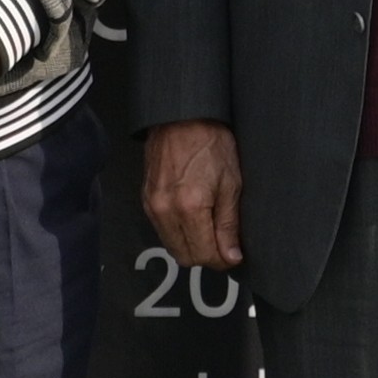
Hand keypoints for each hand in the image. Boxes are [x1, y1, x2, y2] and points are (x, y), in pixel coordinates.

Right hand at [141, 119, 245, 273]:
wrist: (182, 118)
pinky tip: (192, 218)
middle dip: (206, 256)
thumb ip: (229, 224)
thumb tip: (231, 256)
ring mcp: (151, 206)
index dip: (222, 260)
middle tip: (223, 244)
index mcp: (190, 207)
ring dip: (191, 246)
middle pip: (185, 257)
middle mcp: (165, 210)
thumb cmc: (210, 144)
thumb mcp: (231, 184)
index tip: (233, 255)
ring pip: (172, 246)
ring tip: (209, 228)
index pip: (204, 254)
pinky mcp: (145, 200)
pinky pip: (162, 231)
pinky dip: (178, 233)